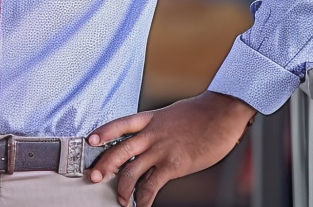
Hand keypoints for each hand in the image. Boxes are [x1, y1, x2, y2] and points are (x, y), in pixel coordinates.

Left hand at [86, 91, 256, 206]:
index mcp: (150, 119)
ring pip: (131, 171)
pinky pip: (152, 185)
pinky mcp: (174, 165)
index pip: (119, 124)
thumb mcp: (172, 114)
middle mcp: (151, 134)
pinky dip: (144, 198)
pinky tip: (142, 205)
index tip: (90, 141)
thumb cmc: (202, 114)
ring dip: (122, 188)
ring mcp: (161, 150)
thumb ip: (158, 126)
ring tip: (120, 199)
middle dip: (104, 166)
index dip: (103, 133)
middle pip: (118, 150)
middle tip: (93, 176)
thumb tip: (151, 137)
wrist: (222, 113)